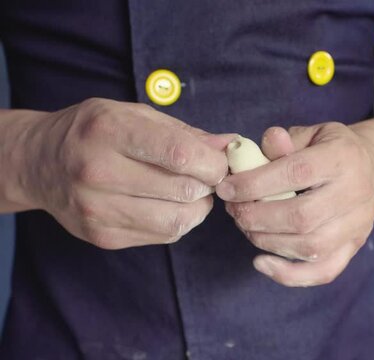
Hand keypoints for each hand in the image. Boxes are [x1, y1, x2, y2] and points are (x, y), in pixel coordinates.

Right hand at [18, 98, 232, 248]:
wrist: (40, 163)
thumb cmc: (95, 131)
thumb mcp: (135, 115)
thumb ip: (184, 132)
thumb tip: (229, 144)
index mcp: (109, 131)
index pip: (180, 154)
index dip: (213, 163)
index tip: (218, 162)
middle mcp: (97, 171)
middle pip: (183, 191)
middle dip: (208, 185)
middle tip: (206, 176)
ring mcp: (97, 209)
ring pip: (177, 221)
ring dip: (197, 208)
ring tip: (190, 191)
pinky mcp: (102, 237)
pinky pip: (163, 236)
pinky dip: (178, 221)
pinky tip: (168, 204)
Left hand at [217, 123, 373, 286]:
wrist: (373, 167)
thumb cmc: (331, 149)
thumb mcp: (311, 134)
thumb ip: (283, 142)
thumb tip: (249, 152)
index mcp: (343, 158)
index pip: (296, 173)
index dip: (255, 183)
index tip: (227, 188)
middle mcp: (355, 193)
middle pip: (302, 217)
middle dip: (257, 217)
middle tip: (233, 210)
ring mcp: (358, 225)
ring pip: (310, 247)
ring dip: (267, 241)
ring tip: (246, 226)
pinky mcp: (354, 247)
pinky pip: (323, 272)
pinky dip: (289, 274)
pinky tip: (261, 262)